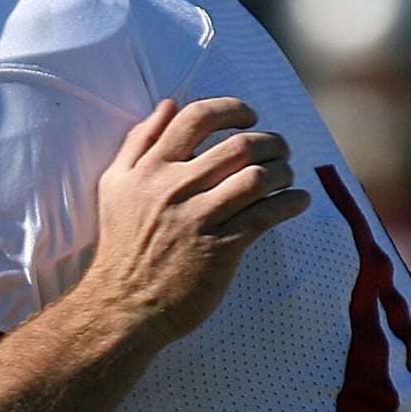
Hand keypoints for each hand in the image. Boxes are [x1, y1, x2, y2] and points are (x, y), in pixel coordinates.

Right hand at [87, 96, 309, 344]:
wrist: (122, 305)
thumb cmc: (121, 246)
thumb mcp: (115, 187)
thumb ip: (139, 143)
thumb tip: (167, 105)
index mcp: (150, 169)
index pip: (197, 118)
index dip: (232, 109)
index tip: (249, 118)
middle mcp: (174, 188)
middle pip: (239, 145)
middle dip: (270, 142)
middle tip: (278, 150)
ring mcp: (199, 219)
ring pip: (258, 177)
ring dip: (283, 171)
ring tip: (285, 177)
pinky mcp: (221, 248)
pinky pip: (267, 214)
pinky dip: (291, 202)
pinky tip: (295, 202)